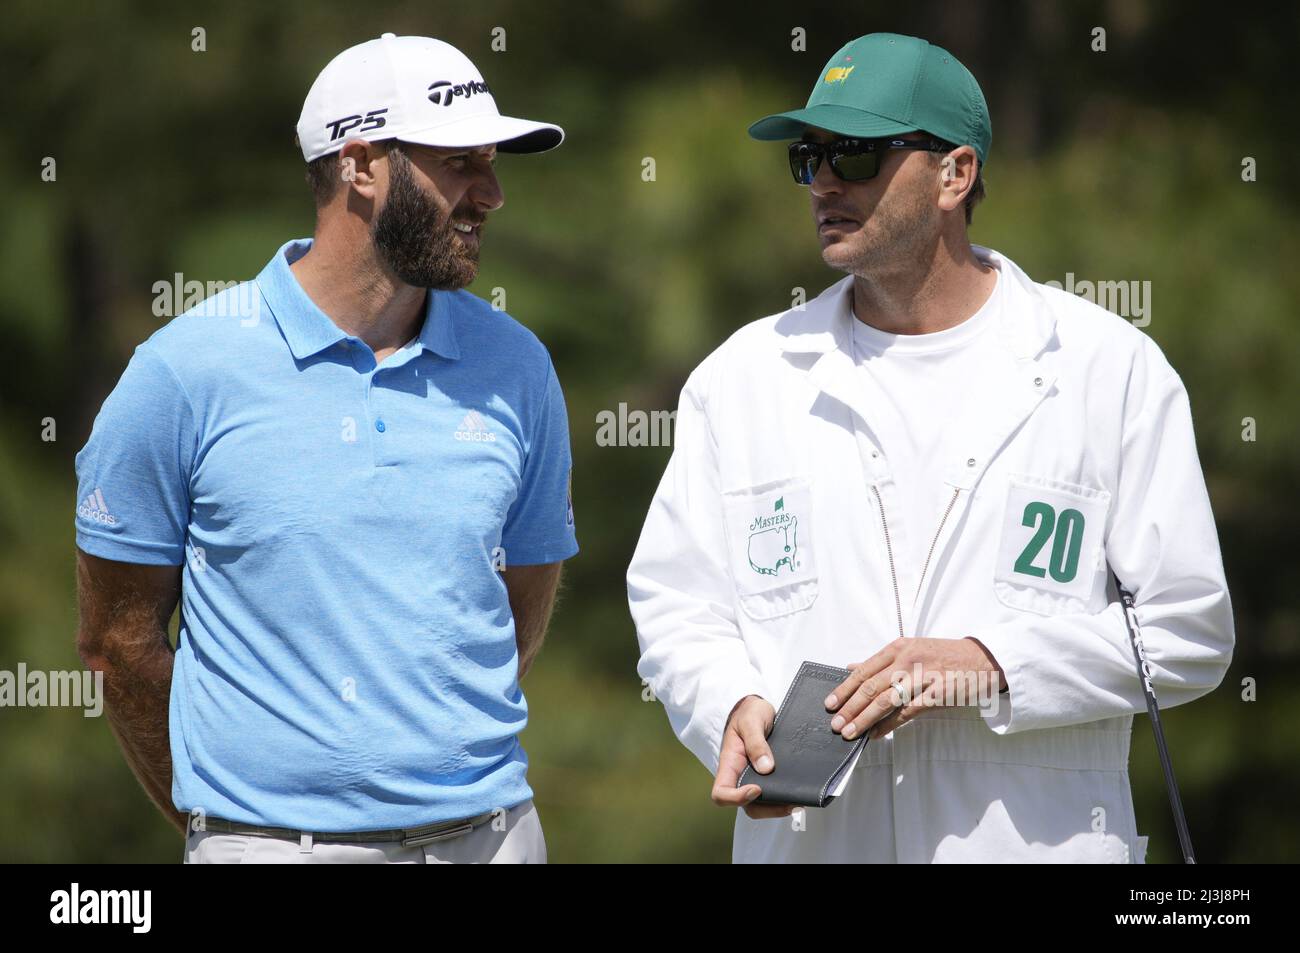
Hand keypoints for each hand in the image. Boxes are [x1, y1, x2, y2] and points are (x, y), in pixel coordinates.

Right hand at [710, 695, 796, 818]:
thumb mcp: (751, 721)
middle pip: (746, 806)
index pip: (721, 793)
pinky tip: (798, 793)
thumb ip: (756, 743)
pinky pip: (772, 794)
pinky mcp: (767, 777)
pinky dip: (784, 798)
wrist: (758, 708)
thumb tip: (766, 768)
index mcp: (729, 764)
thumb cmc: (749, 712)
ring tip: (798, 801)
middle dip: (767, 809)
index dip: (736, 798)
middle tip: (789, 803)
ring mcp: (753, 778)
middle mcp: (739, 776)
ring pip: (761, 805)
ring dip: (778, 807)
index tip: (757, 789)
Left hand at [826, 637, 1004, 740]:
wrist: (983, 659)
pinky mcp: (938, 693)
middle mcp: (908, 659)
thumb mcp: (911, 650)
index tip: (829, 703)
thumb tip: (850, 667)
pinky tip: (877, 734)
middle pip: (871, 686)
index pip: (864, 670)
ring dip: (865, 719)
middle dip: (850, 707)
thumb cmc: (943, 656)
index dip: (844, 688)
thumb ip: (881, 662)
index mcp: (898, 647)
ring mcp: (923, 676)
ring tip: (850, 733)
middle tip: (835, 724)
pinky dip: (889, 725)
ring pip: (886, 700)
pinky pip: (907, 712)